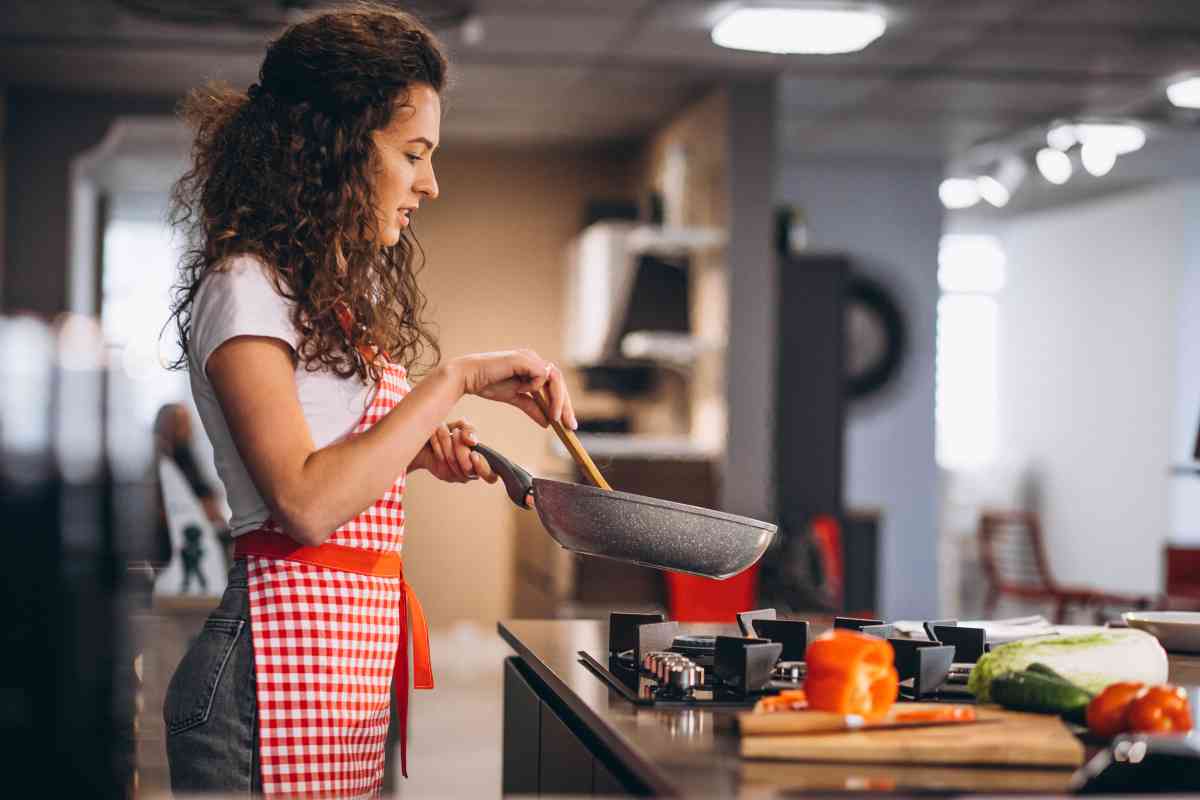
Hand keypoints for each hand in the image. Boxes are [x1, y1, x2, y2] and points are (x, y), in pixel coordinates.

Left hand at [409, 419, 498, 484]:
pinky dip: (437, 444)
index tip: (473, 454)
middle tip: (453, 433)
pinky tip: (433, 438)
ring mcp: (456, 476)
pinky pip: (442, 460)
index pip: (490, 476)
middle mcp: (470, 473)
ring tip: (441, 430)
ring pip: (454, 461)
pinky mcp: (443, 474)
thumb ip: (470, 430)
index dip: (482, 467)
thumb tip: (473, 442)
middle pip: (468, 468)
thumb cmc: (444, 434)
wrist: (421, 439)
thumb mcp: (460, 427)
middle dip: (459, 445)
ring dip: (446, 440)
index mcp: (480, 461)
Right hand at [451, 349, 578, 429]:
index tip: (568, 425)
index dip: (564, 405)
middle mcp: (534, 360)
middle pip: (559, 382)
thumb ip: (532, 408)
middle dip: (566, 406)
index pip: (556, 386)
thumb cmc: (489, 383)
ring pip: (554, 379)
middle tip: (569, 426)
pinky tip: (521, 391)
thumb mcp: (516, 399)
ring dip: (557, 400)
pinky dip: (534, 387)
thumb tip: (547, 423)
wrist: (469, 377)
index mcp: (534, 368)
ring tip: (554, 417)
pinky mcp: (523, 358)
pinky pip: (540, 375)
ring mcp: (530, 358)